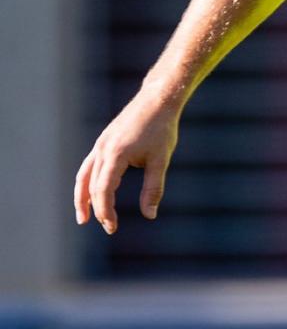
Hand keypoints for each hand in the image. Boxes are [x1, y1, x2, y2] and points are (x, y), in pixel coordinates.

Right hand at [74, 94, 180, 234]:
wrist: (157, 100)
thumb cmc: (161, 129)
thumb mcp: (160, 160)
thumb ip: (153, 189)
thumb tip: (150, 215)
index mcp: (115, 155)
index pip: (103, 190)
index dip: (105, 211)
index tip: (112, 228)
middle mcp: (102, 149)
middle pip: (91, 186)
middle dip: (96, 209)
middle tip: (107, 227)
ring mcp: (100, 144)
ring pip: (84, 176)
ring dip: (82, 198)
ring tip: (83, 217)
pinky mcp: (103, 142)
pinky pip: (89, 166)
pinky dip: (88, 182)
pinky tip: (93, 193)